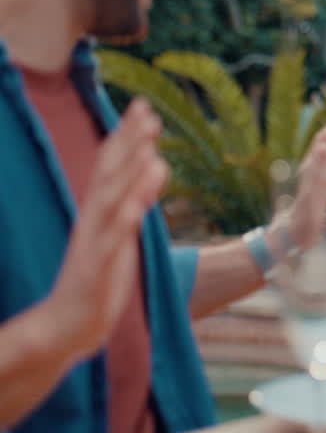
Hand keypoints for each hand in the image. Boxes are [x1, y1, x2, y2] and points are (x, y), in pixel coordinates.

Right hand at [47, 99, 168, 358]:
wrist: (66, 325)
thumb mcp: (118, 234)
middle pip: (110, 175)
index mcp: (98, 213)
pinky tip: (137, 207)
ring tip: (150, 150)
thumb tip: (151, 167)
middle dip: (129, 143)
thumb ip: (131, 202)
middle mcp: (93, 221)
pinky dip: (123, 223)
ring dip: (130, 176)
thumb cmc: (96, 278)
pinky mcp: (96, 269)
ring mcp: (93, 243)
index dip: (126, 136)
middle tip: (147, 112)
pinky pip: (110, 244)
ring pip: (111, 203)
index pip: (111, 166)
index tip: (143, 106)